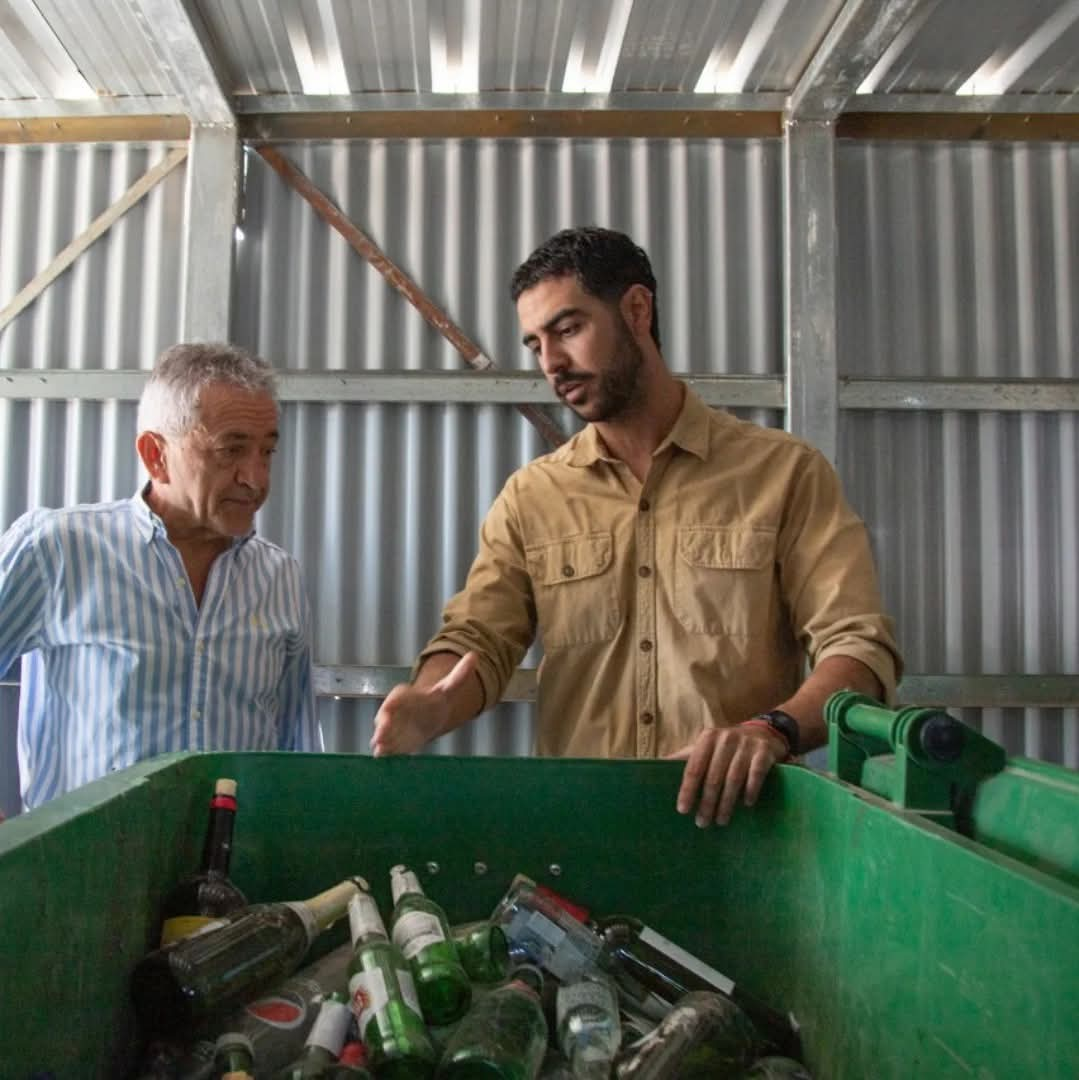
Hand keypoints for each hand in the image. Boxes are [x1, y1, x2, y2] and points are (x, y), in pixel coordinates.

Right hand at [370, 652, 478, 756]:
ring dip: (381, 743)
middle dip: (381, 728)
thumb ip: (459, 674)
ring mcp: (391, 728)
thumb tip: (474, 655)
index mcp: (404, 695)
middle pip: (383, 718)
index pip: (395, 698)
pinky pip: (387, 748)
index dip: (391, 704)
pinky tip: (385, 761)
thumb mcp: (449, 686)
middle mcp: (393, 711)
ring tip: (380, 752)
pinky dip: (386, 754)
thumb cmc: (435, 700)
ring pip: (382, 735)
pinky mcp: (394, 742)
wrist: (430, 716)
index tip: (388, 710)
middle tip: (380, 738)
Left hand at [668, 724, 786, 826]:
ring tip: (721, 821)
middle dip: (707, 803)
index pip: (694, 768)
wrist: (763, 733)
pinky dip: (751, 790)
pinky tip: (747, 804)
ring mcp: (746, 744)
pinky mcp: (764, 752)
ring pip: (733, 779)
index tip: (683, 810)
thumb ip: (685, 757)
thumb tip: (654, 767)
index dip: (687, 790)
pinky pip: (756, 774)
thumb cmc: (727, 746)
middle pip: (713, 777)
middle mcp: (726, 739)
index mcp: (707, 738)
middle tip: (702, 822)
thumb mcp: (706, 746)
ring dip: (727, 803)